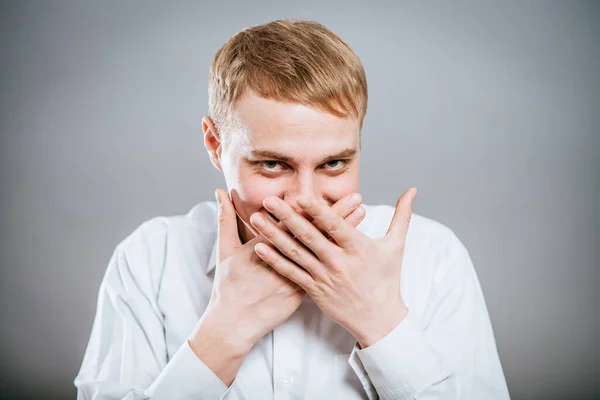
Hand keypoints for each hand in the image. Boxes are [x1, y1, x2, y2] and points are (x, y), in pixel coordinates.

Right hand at [188, 189, 365, 384]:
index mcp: (265, 247)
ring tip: (362, 215)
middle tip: (356, 197)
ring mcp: (296, 277)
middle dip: (337, 214)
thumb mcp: (225, 250)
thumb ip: (225, 219)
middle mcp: (285, 261)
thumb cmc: (228, 286)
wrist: (235, 323)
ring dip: (345, 232)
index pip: (290, 221)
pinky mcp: (302, 292)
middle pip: (317, 232)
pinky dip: (339, 256)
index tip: (323, 190)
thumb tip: (220, 193)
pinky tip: (354, 247)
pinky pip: (325, 270)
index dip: (308, 206)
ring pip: (326, 251)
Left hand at [250, 187, 416, 347]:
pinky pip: (292, 274)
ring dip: (273, 236)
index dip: (317, 211)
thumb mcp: (396, 246)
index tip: (300, 196)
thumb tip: (413, 190)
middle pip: (309, 236)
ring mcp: (325, 278)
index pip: (336, 226)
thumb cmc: (387, 279)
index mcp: (359, 248)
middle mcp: (339, 263)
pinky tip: (260, 249)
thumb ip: (402, 215)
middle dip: (286, 217)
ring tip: (255, 219)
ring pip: (295, 253)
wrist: (380, 319)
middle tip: (269, 200)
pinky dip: (275, 261)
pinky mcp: (314, 291)